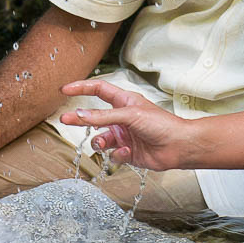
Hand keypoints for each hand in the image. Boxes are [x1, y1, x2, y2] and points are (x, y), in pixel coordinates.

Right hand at [59, 80, 192, 171]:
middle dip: (80, 119)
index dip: (81, 88)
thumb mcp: (130, 115)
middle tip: (66, 120)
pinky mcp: (126, 152)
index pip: (98, 90)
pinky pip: (112, 154)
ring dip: (100, 141)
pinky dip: (117, 153)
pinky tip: (128, 151)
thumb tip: (79, 114)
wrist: (178, 147)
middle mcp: (121, 118)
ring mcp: (123, 135)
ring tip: (104, 143)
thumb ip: (103, 116)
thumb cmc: (162, 124)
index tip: (65, 90)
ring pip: (100, 138)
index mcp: (124, 101)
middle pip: (93, 117)